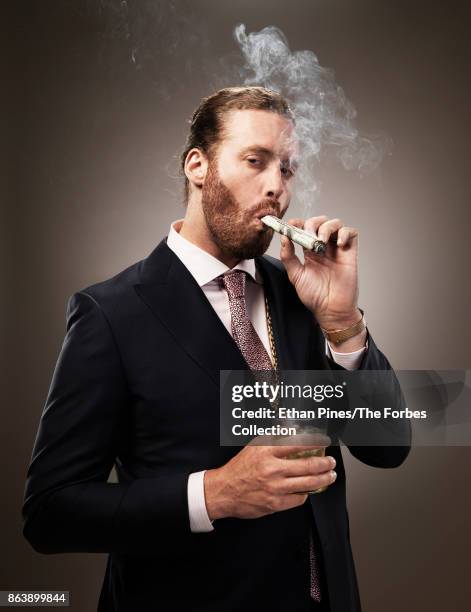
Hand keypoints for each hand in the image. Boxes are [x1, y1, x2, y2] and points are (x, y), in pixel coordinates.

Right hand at [204, 442, 336, 519]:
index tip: (324, 442)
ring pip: (308, 484)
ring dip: (323, 479)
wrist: (224, 491)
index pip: (297, 443)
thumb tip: (290, 431)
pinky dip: (306, 493)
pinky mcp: (275, 504)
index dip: (315, 442)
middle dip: (325, 463)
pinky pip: (299, 499)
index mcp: (266, 451)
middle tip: (331, 462)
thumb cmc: (239, 468)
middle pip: (308, 465)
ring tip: (330, 476)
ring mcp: (275, 488)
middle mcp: (272, 469)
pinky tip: (308, 489)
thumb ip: (272, 439)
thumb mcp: (253, 447)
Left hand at [279, 215, 359, 328]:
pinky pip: (352, 233)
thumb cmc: (314, 296)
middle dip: (312, 223)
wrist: (330, 310)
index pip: (304, 229)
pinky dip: (345, 233)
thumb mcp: (295, 275)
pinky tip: (338, 244)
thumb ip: (288, 256)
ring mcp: (337, 249)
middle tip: (307, 234)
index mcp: (309, 252)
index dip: (298, 223)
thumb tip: (284, 237)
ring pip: (336, 223)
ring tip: (321, 240)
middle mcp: (323, 248)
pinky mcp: (350, 253)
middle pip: (320, 222)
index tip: (290, 225)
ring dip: (327, 226)